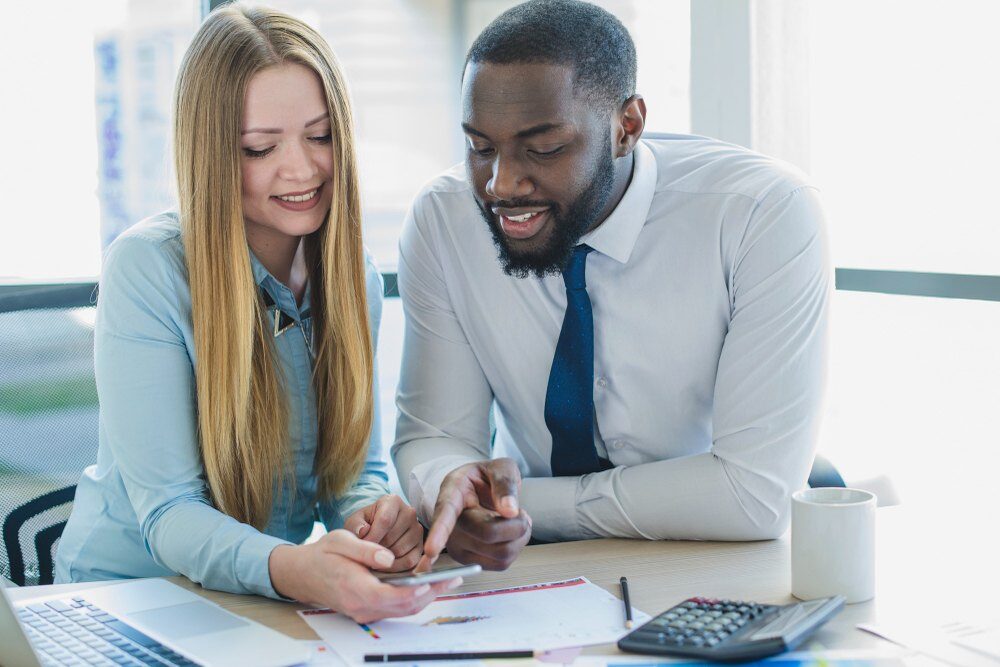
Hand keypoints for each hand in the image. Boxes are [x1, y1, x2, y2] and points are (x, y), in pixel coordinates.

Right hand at [268, 529, 459, 623]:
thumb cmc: (322, 555)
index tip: (441, 578)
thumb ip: (366, 550)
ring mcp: (365, 612)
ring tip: (448, 581)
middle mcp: (362, 606)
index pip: (395, 596)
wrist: (301, 574)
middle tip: (456, 578)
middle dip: (432, 593)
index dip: (421, 590)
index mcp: (356, 588)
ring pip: (403, 610)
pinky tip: (427, 584)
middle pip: (405, 607)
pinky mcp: (368, 610)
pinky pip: (396, 608)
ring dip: (427, 597)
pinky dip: (414, 598)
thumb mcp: (341, 542)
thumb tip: (389, 558)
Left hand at [343, 494, 422, 571]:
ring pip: (400, 550)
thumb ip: (355, 525)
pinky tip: (383, 566)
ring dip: (384, 559)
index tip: (362, 548)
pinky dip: (395, 567)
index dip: (372, 538)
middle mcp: (409, 512)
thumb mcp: (355, 522)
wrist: (375, 532)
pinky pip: (410, 561)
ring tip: (373, 559)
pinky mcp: (421, 546)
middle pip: (392, 537)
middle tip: (366, 555)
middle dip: (376, 549)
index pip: (385, 521)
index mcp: (393, 501)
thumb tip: (363, 532)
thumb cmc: (364, 525)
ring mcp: (417, 529)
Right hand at [417, 458, 530, 571]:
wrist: (481, 492)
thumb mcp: (500, 468)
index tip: (431, 550)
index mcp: (452, 493)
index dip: (439, 532)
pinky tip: (508, 534)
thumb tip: (509, 511)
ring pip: (500, 553)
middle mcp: (450, 523)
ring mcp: (458, 545)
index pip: (445, 514)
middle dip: (516, 524)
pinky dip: (515, 548)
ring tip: (513, 521)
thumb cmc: (487, 477)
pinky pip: (502, 563)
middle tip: (520, 511)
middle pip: (488, 533)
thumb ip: (505, 483)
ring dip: (519, 537)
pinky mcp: (470, 560)